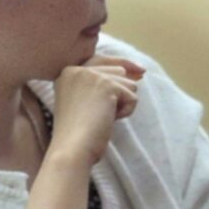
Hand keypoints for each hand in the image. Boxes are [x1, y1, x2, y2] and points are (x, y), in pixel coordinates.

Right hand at [46, 57, 142, 171]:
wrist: (72, 147)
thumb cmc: (78, 132)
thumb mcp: (83, 101)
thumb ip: (99, 84)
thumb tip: (135, 73)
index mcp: (67, 73)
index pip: (101, 61)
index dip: (122, 65)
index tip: (140, 71)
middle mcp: (77, 69)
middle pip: (118, 71)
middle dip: (119, 93)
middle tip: (102, 113)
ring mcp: (92, 76)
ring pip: (128, 84)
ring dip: (122, 103)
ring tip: (103, 117)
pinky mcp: (107, 86)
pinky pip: (133, 96)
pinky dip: (126, 111)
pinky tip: (110, 120)